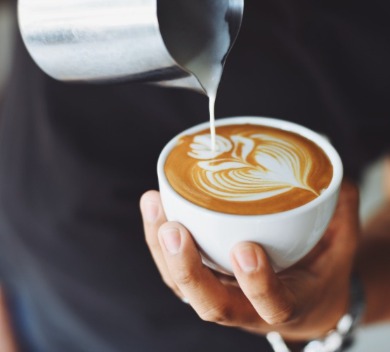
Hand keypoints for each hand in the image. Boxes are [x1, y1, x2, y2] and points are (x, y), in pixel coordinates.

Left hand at [140, 181, 358, 340]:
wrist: (301, 298)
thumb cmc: (319, 272)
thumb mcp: (340, 247)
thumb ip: (341, 214)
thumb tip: (336, 176)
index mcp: (286, 305)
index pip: (272, 306)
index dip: (257, 284)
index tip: (247, 250)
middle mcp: (246, 307)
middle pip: (211, 304)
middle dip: (188, 269)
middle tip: (174, 230)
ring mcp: (219, 294)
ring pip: (181, 285)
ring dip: (162, 248)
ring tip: (154, 205)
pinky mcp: (202, 279)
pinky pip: (173, 268)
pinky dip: (158, 238)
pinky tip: (154, 205)